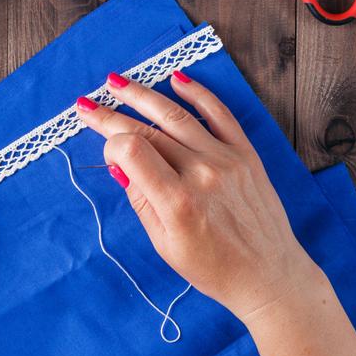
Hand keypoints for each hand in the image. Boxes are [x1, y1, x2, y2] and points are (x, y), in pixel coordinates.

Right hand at [75, 70, 317, 319]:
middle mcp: (202, 174)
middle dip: (111, 114)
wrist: (269, 275)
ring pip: (176, 115)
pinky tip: (175, 79)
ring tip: (116, 82)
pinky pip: (219, 114)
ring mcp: (226, 160)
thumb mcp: (164, 244)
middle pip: (148, 130)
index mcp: (178, 202)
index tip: (107, 152)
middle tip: (86, 103)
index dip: (111, 144)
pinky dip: (197, 93)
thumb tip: (119, 163)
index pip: (132, 150)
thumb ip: (140, 200)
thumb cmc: (214, 269)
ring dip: (142, 95)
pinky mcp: (245, 154)